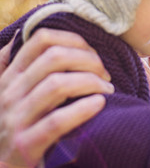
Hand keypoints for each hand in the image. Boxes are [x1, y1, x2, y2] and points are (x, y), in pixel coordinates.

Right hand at [0, 29, 113, 166]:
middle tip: (105, 73)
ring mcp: (15, 120)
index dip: (74, 39)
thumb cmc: (20, 125)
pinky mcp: (25, 146)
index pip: (41, 39)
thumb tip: (30, 36)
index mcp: (9, 77)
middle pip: (54, 57)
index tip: (93, 52)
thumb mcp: (14, 93)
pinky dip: (83, 109)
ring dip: (91, 82)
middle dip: (88, 60)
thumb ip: (20, 67)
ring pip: (57, 85)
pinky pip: (56, 121)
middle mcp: (9, 94)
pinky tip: (100, 104)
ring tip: (107, 89)